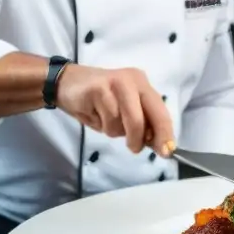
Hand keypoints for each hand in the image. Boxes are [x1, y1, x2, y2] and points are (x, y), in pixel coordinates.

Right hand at [55, 65, 174, 155]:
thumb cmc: (98, 101)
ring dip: (114, 131)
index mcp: (143, 85)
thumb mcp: (124, 111)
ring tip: (103, 120)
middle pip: (144, 118)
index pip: (161, 112)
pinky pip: (107, 120)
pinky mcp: (99, 89)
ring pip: (124, 123)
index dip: (165, 133)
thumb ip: (141, 122)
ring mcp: (116, 83)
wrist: (65, 83)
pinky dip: (101, 125)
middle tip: (134, 148)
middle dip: (139, 138)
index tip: (167, 152)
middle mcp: (133, 81)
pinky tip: (94, 114)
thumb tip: (158, 144)